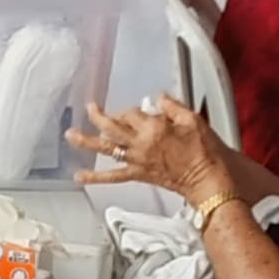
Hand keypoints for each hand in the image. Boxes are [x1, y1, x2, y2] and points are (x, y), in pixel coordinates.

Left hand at [70, 99, 227, 206]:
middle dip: (98, 116)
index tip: (139, 110)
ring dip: (86, 141)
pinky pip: (112, 176)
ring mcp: (137, 160)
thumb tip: (160, 98)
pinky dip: (95, 177)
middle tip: (90, 108)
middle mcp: (141, 143)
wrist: (207, 179)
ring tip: (71, 135)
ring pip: (106, 148)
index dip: (133, 110)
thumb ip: (173, 106)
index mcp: (154, 127)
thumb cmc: (205, 152)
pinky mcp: (138, 175)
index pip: (133, 112)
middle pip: (112, 126)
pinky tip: (80, 176)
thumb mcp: (192, 120)